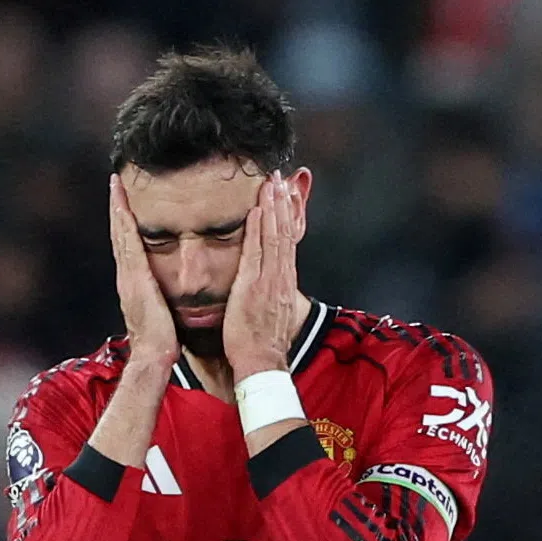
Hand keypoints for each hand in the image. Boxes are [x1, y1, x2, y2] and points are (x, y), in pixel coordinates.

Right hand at [109, 174, 178, 369]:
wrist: (154, 355)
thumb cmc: (162, 342)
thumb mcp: (162, 316)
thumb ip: (161, 303)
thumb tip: (168, 299)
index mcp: (133, 285)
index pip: (128, 248)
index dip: (125, 225)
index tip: (124, 204)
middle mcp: (126, 277)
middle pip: (120, 236)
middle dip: (117, 209)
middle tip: (115, 183)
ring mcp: (127, 276)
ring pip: (121, 234)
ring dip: (118, 208)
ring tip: (116, 184)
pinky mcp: (133, 277)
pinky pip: (128, 242)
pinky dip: (123, 221)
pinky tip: (123, 203)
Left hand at [223, 172, 298, 378]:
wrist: (262, 363)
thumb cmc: (261, 343)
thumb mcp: (270, 313)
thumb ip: (269, 294)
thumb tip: (266, 286)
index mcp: (283, 283)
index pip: (287, 243)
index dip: (286, 217)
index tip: (285, 194)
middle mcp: (280, 278)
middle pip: (284, 233)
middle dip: (282, 203)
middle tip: (279, 177)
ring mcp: (269, 281)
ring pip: (275, 237)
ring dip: (273, 207)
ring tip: (271, 182)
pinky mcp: (254, 286)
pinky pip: (258, 251)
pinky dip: (260, 229)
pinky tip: (258, 209)